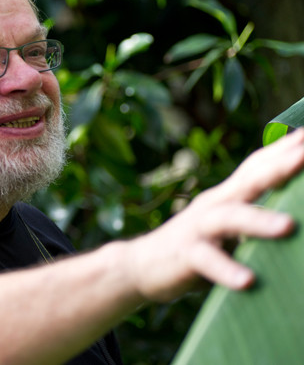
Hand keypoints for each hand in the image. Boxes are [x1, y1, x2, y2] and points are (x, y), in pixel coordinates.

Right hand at [127, 128, 303, 301]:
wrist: (140, 264)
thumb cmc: (194, 246)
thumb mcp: (224, 225)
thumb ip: (250, 215)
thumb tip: (292, 213)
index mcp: (226, 197)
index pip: (257, 166)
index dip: (283, 149)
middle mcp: (213, 205)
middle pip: (248, 181)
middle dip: (279, 167)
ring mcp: (197, 228)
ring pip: (229, 218)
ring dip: (258, 220)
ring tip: (289, 226)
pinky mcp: (185, 254)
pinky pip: (207, 261)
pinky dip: (226, 269)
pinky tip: (247, 280)